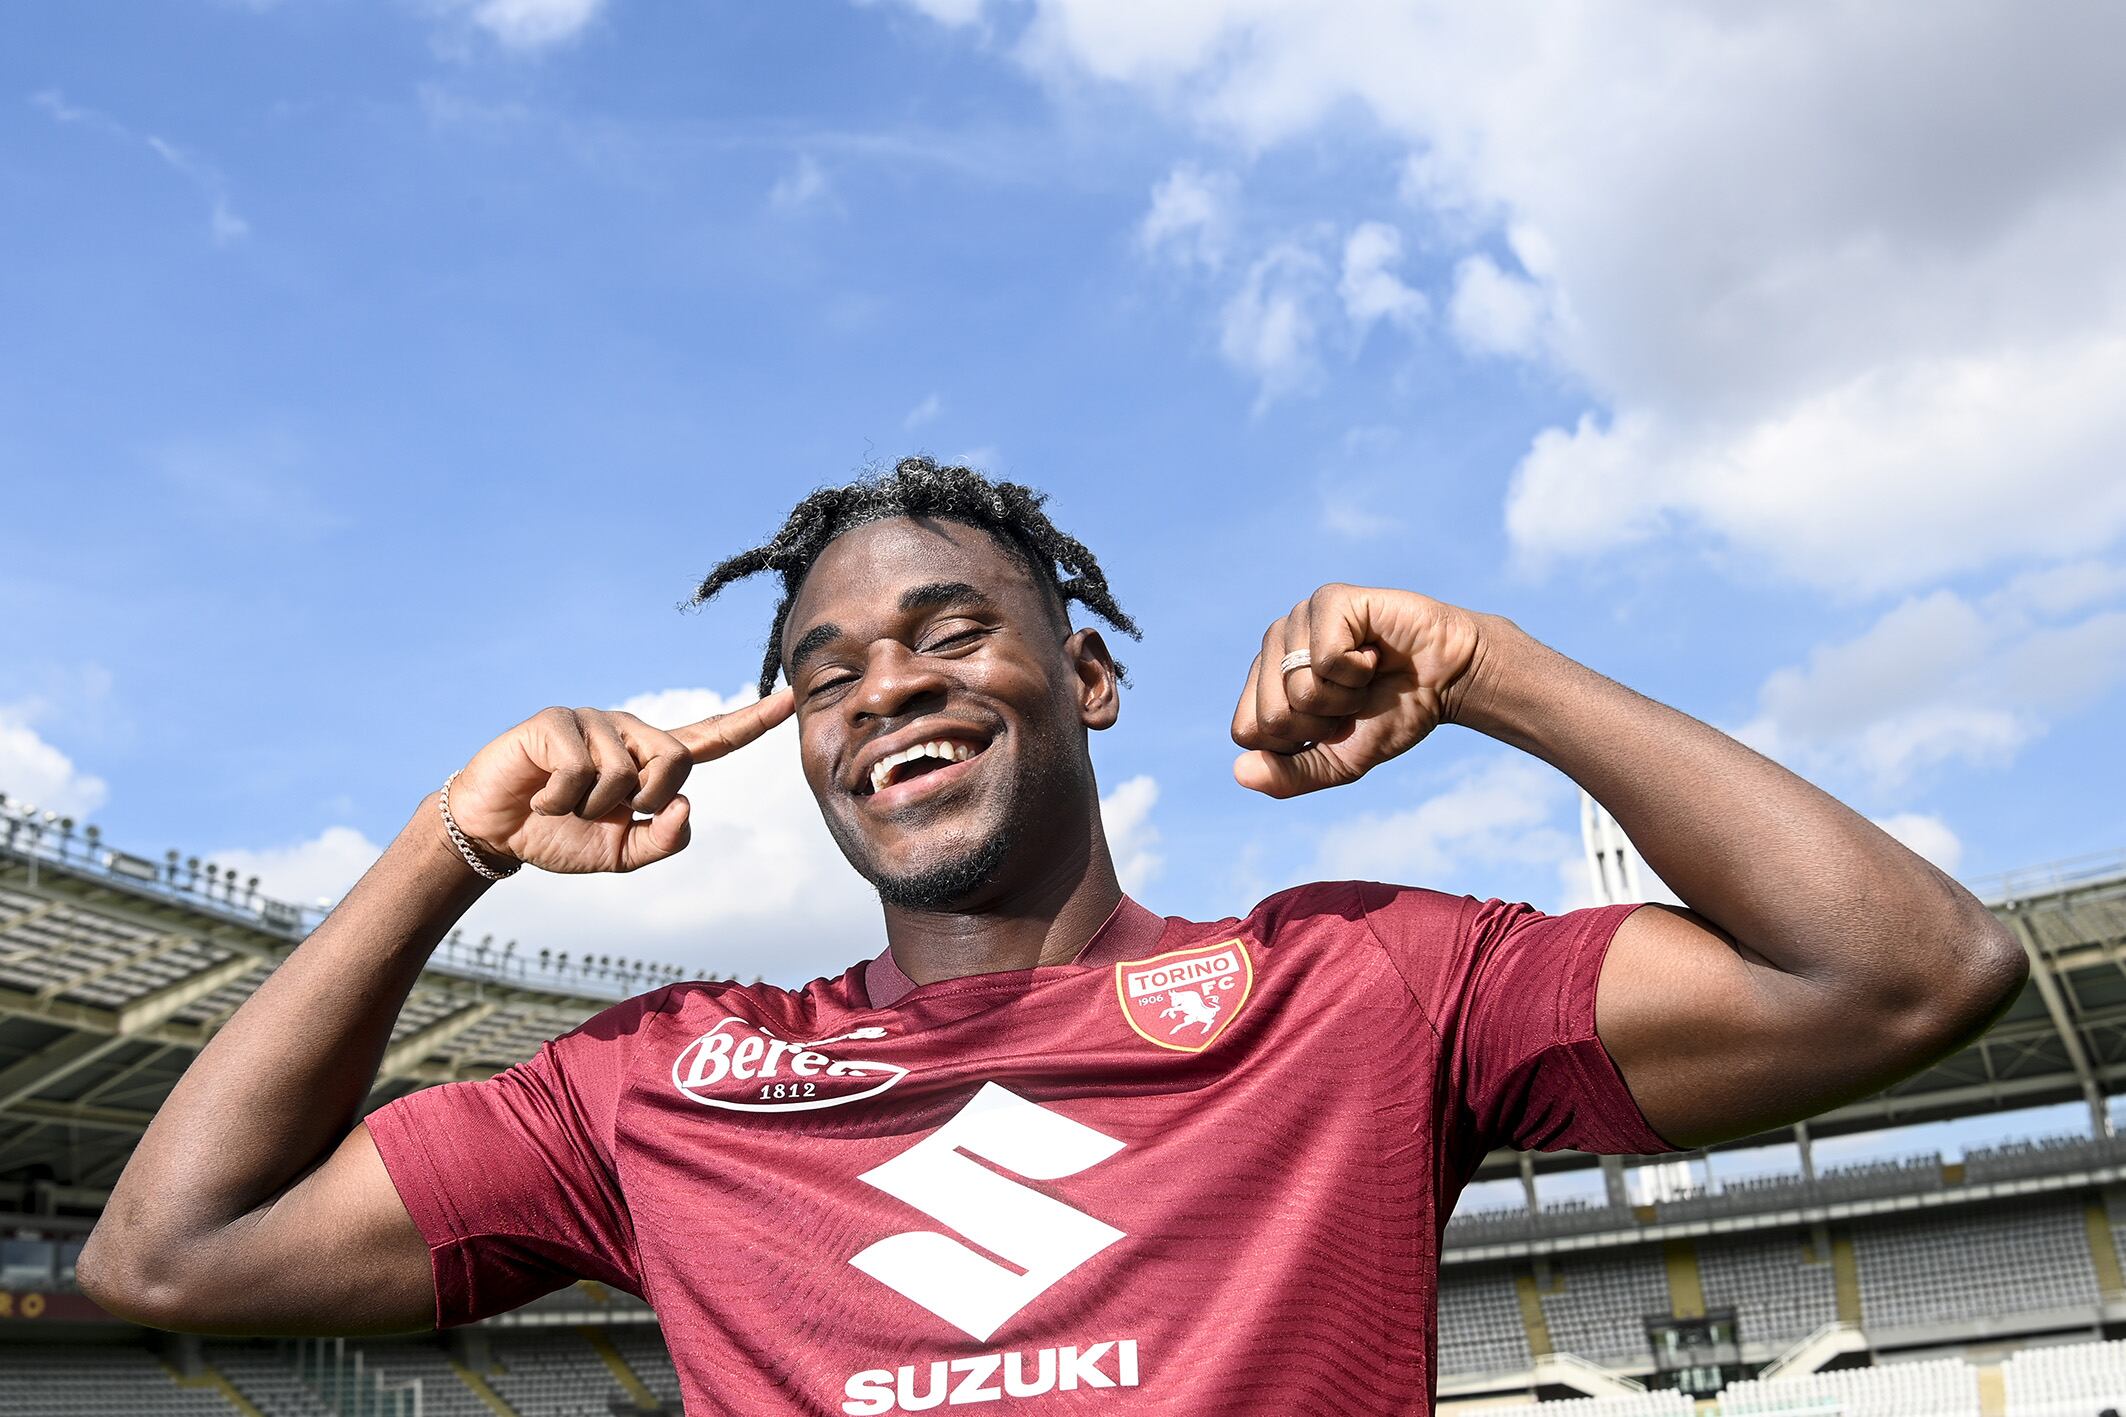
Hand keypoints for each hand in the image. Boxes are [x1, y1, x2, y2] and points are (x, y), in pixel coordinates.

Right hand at [440, 690, 794, 873]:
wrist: (497, 834)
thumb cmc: (559, 837)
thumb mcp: (622, 854)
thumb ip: (663, 839)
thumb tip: (685, 804)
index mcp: (651, 760)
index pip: (711, 738)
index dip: (751, 722)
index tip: (791, 700)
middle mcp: (629, 732)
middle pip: (677, 759)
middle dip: (644, 800)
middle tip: (603, 812)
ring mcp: (594, 721)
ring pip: (624, 770)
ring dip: (590, 805)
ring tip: (563, 803)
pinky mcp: (557, 720)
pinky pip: (579, 767)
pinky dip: (559, 799)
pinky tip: (541, 796)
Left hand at [1231, 586, 1484, 798]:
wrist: (1447, 681)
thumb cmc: (1391, 714)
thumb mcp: (1338, 762)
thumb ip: (1290, 775)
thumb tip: (1239, 772)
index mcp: (1266, 681)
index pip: (1247, 731)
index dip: (1298, 742)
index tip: (1332, 723)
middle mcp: (1274, 645)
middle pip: (1272, 716)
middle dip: (1323, 722)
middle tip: (1353, 697)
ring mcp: (1298, 618)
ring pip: (1299, 688)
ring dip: (1346, 695)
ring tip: (1365, 673)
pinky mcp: (1328, 600)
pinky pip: (1326, 659)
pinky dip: (1361, 669)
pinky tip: (1374, 651)